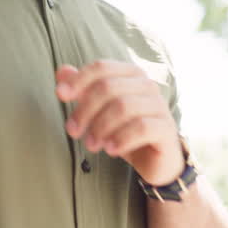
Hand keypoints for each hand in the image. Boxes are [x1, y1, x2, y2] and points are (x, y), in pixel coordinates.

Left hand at [55, 61, 183, 185]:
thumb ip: (81, 88)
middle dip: (85, 110)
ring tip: (91, 145)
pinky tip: (110, 150)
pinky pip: (142, 128)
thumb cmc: (122, 129)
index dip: (79, 79)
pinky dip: (121, 139)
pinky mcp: (167, 128)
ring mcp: (159, 105)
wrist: (153, 159)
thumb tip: (61, 72)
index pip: (101, 67)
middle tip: (73, 132)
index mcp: (131, 74)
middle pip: (108, 87)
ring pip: (123, 107)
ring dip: (101, 127)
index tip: (60, 96)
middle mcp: (147, 85)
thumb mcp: (98, 110)